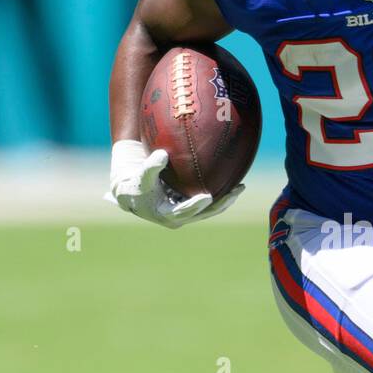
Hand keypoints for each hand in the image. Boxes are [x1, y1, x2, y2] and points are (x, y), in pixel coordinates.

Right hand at [105, 140, 243, 227]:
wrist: (132, 193)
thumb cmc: (136, 184)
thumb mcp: (141, 176)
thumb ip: (151, 166)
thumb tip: (163, 154)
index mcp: (166, 214)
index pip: (184, 211)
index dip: (196, 205)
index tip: (208, 197)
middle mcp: (179, 218)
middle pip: (204, 213)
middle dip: (221, 203)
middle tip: (236, 191)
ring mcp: (187, 214)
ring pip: (210, 210)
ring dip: (225, 199)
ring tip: (240, 187)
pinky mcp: (191, 207)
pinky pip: (209, 203)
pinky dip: (220, 194)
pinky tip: (232, 182)